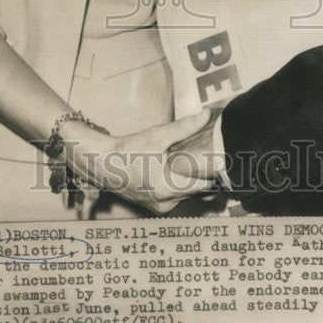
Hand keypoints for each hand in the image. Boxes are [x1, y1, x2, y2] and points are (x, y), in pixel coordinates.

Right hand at [61, 109, 215, 213]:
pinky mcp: (154, 206)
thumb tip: (206, 115)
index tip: (220, 159)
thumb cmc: (129, 149)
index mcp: (169, 188)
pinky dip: (179, 186)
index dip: (214, 172)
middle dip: (204, 175)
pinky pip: (175, 198)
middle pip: (198, 191)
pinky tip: (178, 171)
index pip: (205, 186)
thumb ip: (185, 127)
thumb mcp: (158, 135)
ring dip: (191, 181)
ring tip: (195, 163)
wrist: (102, 164)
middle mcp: (166, 203)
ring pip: (187, 195)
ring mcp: (160, 207)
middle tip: (211, 158)